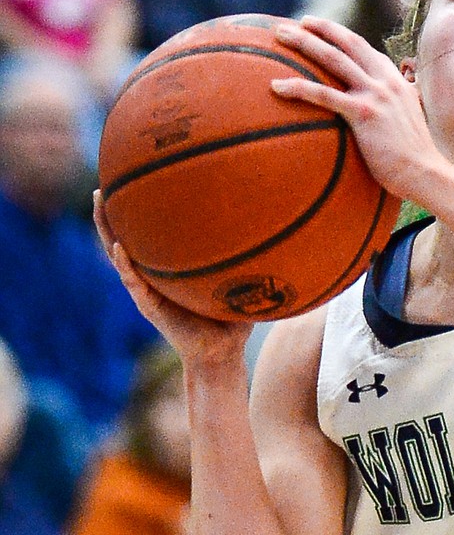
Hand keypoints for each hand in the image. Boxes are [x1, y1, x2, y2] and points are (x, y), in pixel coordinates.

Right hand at [92, 192, 247, 369]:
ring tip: (99, 202)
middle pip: (124, 236)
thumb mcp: (240, 280)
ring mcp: (146, 289)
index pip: (148, 234)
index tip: (131, 180)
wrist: (221, 354)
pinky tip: (119, 247)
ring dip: (106, 230)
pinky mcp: (149, 306)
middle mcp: (152, 276)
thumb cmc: (232, 318)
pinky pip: (133, 282)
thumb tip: (274, 225)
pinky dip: (125, 265)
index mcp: (168, 268)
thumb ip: (249, 256)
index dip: (137, 210)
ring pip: (118, 255)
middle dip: (111, 211)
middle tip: (102, 183)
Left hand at [270, 16, 449, 201]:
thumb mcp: (407, 124)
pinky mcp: (363, 113)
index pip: (364, 49)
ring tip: (279, 35)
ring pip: (333, 59)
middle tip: (294, 23)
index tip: (320, 29)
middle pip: (347, 43)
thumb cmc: (414, 159)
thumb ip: (392, 111)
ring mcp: (375, 94)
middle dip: (319, 28)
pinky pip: (323, 95)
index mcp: (395, 81)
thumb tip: (378, 118)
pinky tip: (276, 86)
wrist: (426, 174)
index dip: (340, 35)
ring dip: (304, 43)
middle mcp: (386, 80)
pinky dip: (298, 87)